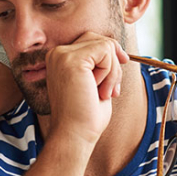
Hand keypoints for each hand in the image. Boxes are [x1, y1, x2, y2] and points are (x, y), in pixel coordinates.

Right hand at [45, 32, 126, 147]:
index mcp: (59, 59)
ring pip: (106, 45)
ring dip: (113, 71)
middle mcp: (57, 53)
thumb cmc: (86, 116)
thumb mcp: (95, 83)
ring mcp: (62, 55)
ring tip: (103, 93)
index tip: (114, 83)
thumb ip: (100, 64)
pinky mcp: (72, 59)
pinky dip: (110, 72)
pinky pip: (106, 51)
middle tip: (111, 91)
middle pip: (100, 40)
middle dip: (114, 63)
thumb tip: (119, 50)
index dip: (110, 58)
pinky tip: (100, 90)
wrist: (75, 135)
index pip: (92, 42)